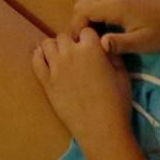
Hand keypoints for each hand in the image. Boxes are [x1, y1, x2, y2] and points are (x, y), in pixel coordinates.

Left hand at [33, 28, 132, 148]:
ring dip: (55, 48)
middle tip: (78, 57)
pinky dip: (39, 57)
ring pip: (48, 44)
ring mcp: (55, 67)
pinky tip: (46, 60)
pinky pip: (36, 60)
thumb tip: (106, 45)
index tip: (92, 49)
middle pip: (64, 36)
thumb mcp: (122, 75)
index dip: (89, 39)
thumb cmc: (117, 102)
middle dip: (71, 43)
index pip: (86, 31)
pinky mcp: (45, 81)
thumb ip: (113, 55)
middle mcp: (70, 53)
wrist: (101, 128)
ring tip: (62, 58)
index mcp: (91, 48)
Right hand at [67, 0, 159, 56]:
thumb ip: (119, 44)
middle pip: (80, 2)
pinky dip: (90, 8)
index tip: (82, 45)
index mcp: (114, 5)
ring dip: (83, 13)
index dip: (77, 28)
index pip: (82, 11)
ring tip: (92, 33)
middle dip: (77, 21)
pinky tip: (101, 25)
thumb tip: (98, 44)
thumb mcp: (142, 42)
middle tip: (85, 41)